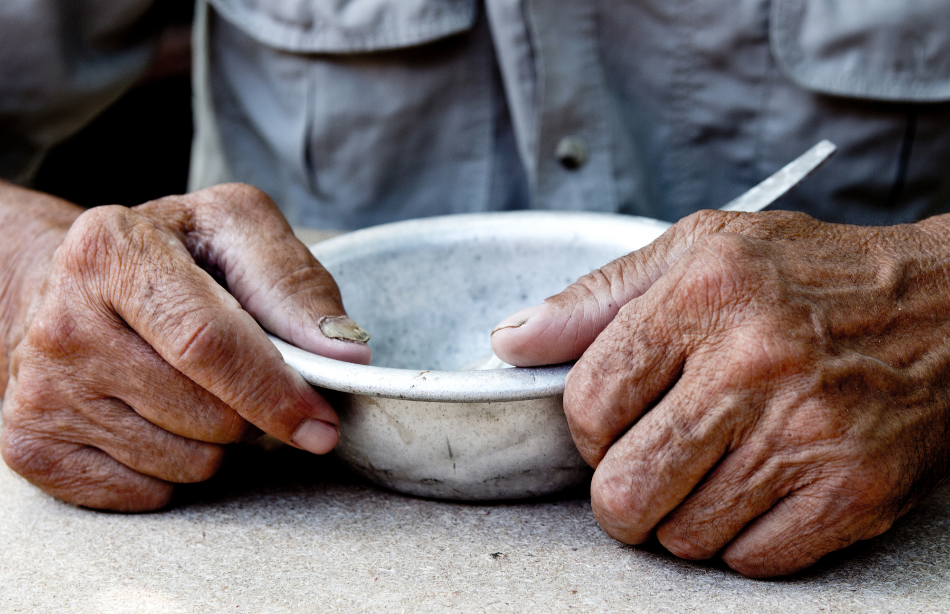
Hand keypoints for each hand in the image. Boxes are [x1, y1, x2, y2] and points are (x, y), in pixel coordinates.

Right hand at [0, 183, 369, 510]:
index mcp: (113, 251)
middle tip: (247, 380)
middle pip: (204, 413)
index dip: (275, 391)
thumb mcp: (234, 232)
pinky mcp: (33, 444)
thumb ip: (294, 283)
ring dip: (218, 440)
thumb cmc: (170, 257)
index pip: (207, 343)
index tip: (322, 422)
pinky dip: (176, 467)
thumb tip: (345, 355)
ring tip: (195, 389)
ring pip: (184, 462)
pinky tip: (158, 418)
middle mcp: (63, 322)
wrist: (69, 285)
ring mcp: (41, 389)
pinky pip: (149, 492)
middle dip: (254, 414)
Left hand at [491, 209, 949, 576]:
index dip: (584, 428)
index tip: (609, 423)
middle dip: (617, 494)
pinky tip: (760, 487)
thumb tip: (511, 342)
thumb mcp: (696, 249)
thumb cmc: (809, 276)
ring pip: (683, 536)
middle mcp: (755, 366)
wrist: (948, 308)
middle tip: (641, 468)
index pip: (589, 401)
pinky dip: (740, 538)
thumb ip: (595, 299)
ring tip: (714, 466)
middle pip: (626, 488)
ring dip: (681, 514)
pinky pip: (750, 562)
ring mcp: (808, 437)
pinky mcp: (854, 494)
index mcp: (704, 295)